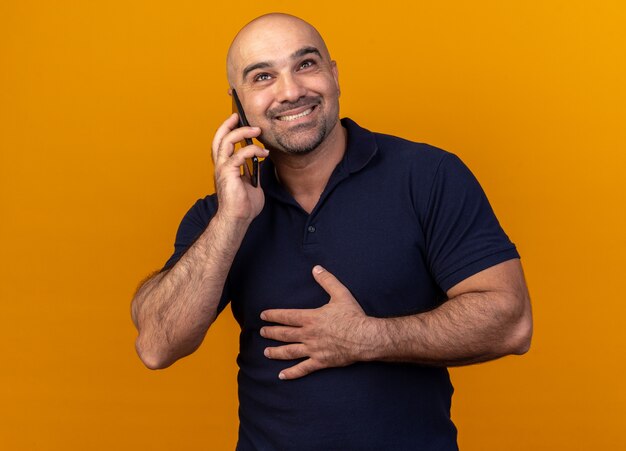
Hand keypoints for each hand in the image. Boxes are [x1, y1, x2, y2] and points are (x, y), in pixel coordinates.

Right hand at [212, 113, 268, 222]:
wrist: (238, 219)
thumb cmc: (244, 206)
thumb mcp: (252, 183)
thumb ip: (253, 170)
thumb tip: (260, 160)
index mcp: (224, 167)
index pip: (222, 144)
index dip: (227, 130)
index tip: (237, 120)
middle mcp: (220, 166)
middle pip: (219, 138)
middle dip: (229, 125)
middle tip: (240, 116)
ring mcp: (222, 168)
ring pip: (227, 141)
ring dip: (242, 132)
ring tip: (257, 130)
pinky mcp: (228, 172)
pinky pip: (239, 154)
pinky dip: (252, 150)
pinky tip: (263, 153)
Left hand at [260, 265, 374, 379]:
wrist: (364, 337)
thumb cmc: (353, 316)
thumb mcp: (340, 294)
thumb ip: (327, 280)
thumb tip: (316, 268)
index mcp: (311, 318)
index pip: (286, 316)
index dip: (273, 316)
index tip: (263, 316)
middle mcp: (308, 334)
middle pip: (284, 334)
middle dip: (271, 333)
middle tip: (262, 332)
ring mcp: (313, 349)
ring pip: (289, 352)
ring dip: (276, 352)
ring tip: (266, 352)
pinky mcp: (320, 362)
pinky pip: (303, 368)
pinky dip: (291, 373)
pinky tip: (281, 376)